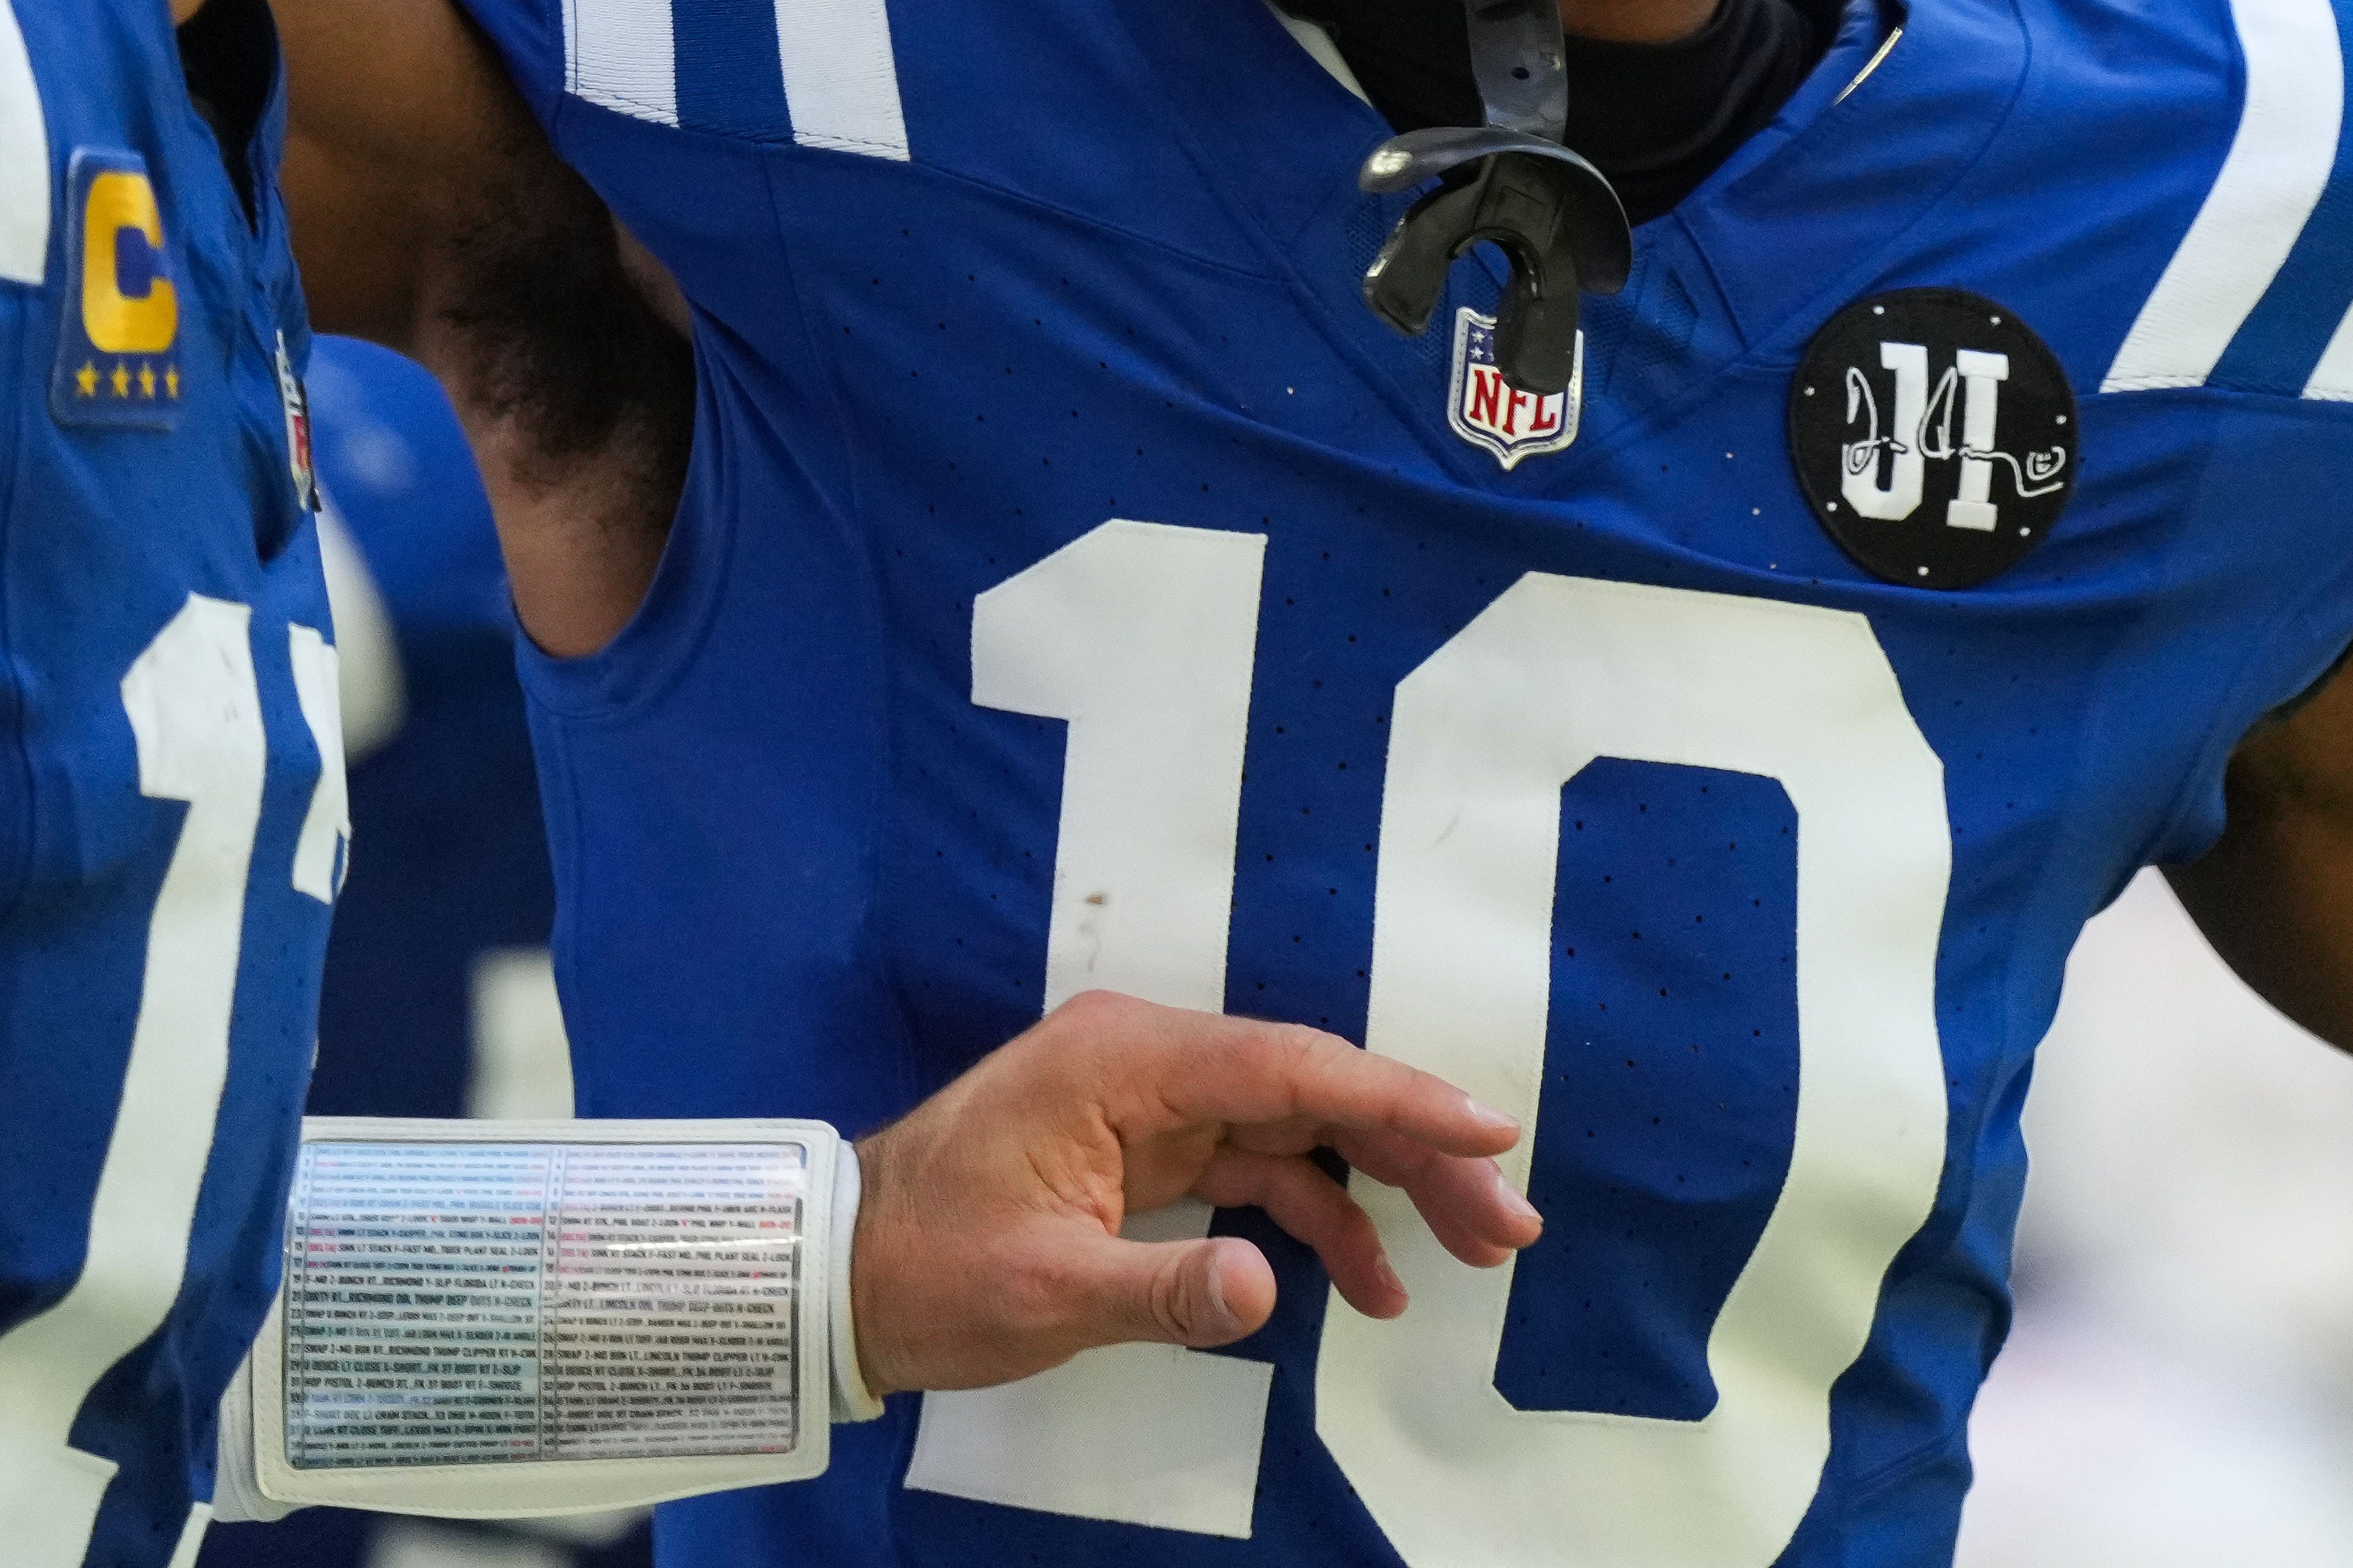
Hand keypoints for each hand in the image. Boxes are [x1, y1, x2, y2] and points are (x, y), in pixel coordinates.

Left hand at [846, 990, 1537, 1397]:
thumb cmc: (932, 1269)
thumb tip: (1268, 1283)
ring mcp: (1150, 1103)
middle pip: (1309, 1090)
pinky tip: (1373, 1282)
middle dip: (1415, 1147)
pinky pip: (1259, 1169)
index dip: (1395, 1095)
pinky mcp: (1149, 1150)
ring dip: (1384, 1184)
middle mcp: (1147, 1061)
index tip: (1488, 1127)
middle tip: (1507, 1221)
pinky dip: (1320, 1218)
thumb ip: (1163, 1289)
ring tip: (1473, 1252)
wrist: (845, 1270)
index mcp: (1122, 1060)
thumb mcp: (1043, 1292)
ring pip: (1297, 1129)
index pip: (1286, 1065)